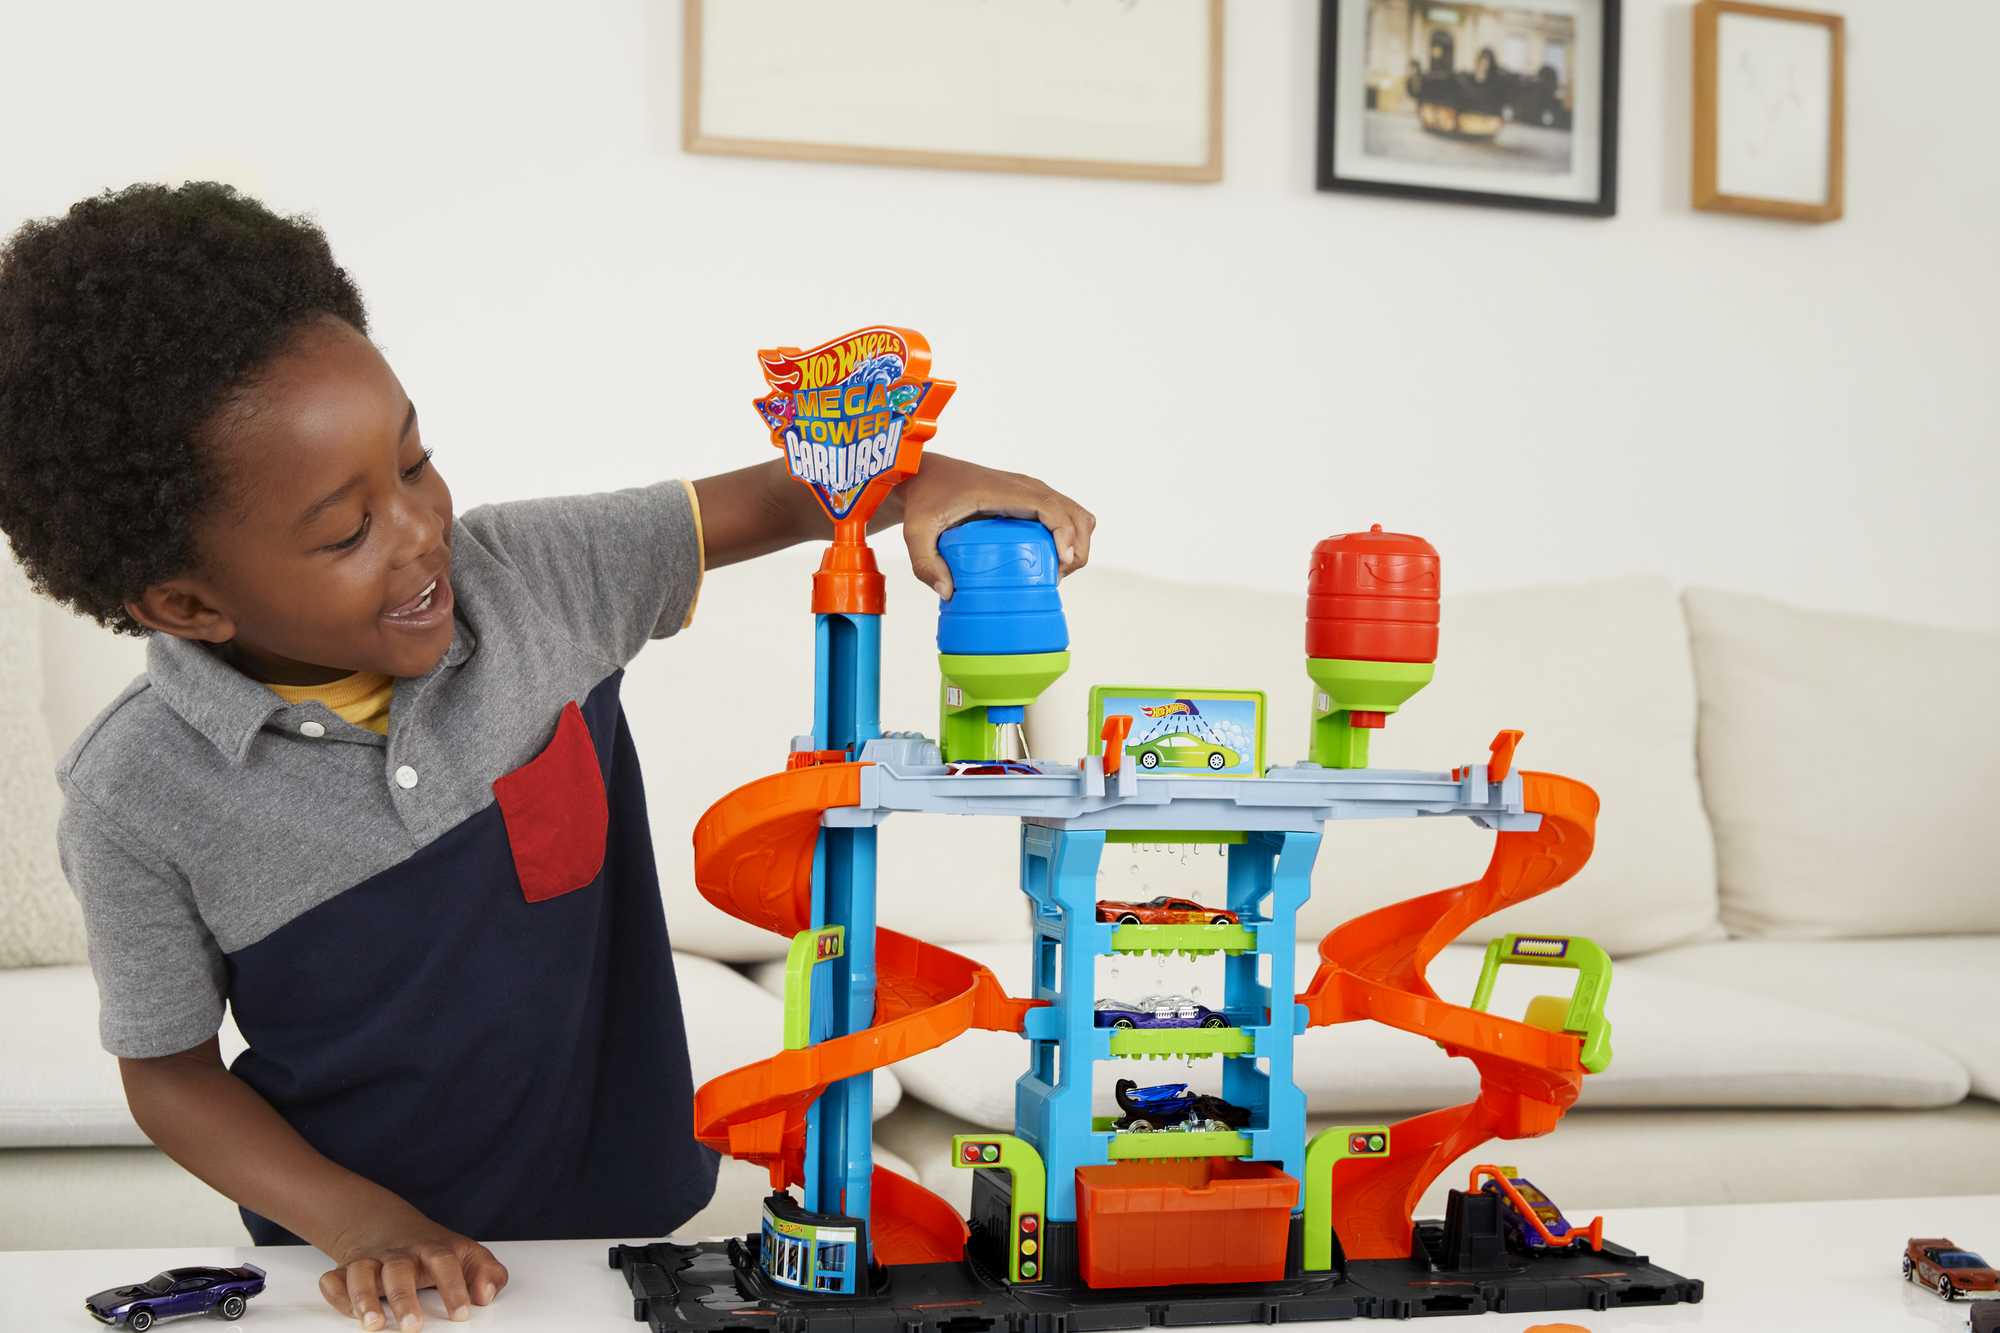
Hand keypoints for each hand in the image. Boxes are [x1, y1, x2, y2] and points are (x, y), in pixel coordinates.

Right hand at [317, 1203, 507, 1330]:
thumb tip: (487, 1294)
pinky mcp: (345, 1271)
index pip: (445, 1262)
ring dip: (364, 1298)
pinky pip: (333, 1280)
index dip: (454, 1287)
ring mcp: (370, 1261)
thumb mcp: (466, 1254)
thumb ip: (487, 1272)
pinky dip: (336, 1294)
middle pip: (399, 1269)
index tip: (461, 1314)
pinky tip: (347, 1311)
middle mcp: (399, 1255)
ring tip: (373, 1324)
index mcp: (432, 1249)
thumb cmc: (431, 1251)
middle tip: (412, 1326)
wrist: (384, 1226)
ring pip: (361, 1272)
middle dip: (404, 1298)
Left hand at [895, 454, 1095, 598]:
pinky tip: (1050, 558)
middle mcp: (1023, 486)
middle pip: (1074, 511)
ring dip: (1077, 542)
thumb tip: (949, 593)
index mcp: (1002, 490)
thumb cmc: (922, 499)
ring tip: (1057, 570)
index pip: (1050, 506)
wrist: (924, 474)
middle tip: (1057, 576)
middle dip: (1078, 546)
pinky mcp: (1028, 499)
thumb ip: (925, 563)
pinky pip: (1062, 514)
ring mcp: (1029, 491)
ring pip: (1074, 512)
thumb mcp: (915, 532)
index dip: (1065, 533)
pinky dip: (1068, 535)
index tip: (1062, 563)